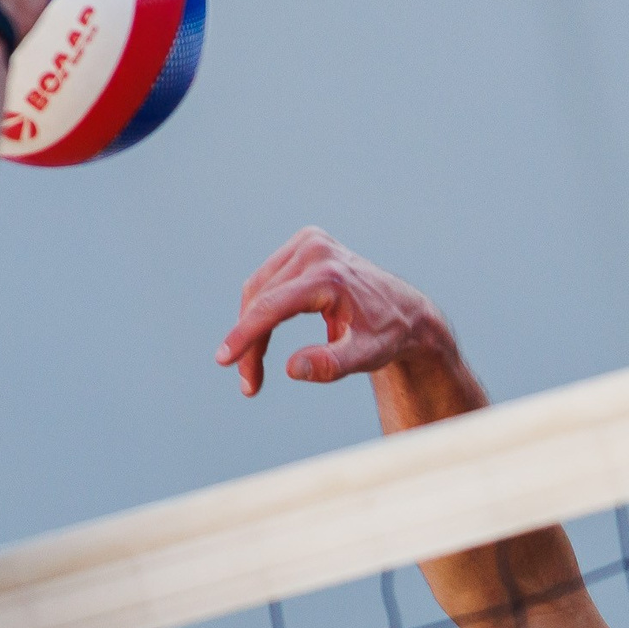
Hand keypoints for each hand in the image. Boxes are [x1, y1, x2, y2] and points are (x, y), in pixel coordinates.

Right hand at [216, 228, 447, 396]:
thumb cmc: (386, 336)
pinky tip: (263, 341)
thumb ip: (332, 365)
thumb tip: (292, 368)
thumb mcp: (366, 357)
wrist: (405, 311)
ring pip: (259, 289)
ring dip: (250, 329)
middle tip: (250, 385)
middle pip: (262, 299)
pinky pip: (268, 280)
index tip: (223, 360)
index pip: (272, 306)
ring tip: (254, 372)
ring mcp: (309, 242)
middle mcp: (316, 250)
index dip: (244, 335)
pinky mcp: (304, 244)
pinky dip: (261, 310)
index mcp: (329, 276)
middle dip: (249, 342)